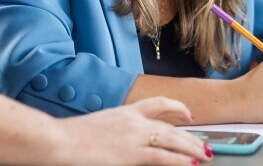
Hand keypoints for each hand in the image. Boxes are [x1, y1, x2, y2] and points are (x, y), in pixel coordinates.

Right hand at [56, 97, 209, 164]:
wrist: (58, 140)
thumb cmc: (69, 137)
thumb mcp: (97, 127)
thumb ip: (115, 131)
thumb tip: (123, 141)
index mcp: (124, 111)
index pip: (157, 103)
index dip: (177, 108)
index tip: (188, 114)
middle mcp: (132, 120)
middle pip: (170, 125)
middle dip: (190, 137)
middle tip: (204, 145)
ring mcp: (133, 136)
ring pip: (172, 140)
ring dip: (191, 149)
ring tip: (204, 156)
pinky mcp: (130, 154)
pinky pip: (163, 157)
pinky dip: (179, 161)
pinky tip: (190, 164)